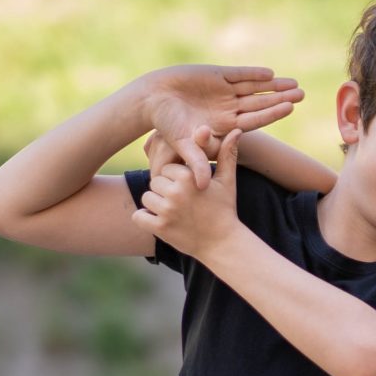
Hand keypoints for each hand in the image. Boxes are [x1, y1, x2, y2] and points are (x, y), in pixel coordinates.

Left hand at [132, 130, 241, 257]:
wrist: (224, 244)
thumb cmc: (225, 209)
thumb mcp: (227, 181)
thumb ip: (227, 154)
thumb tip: (236, 131)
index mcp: (189, 176)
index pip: (167, 169)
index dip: (176, 179)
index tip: (189, 190)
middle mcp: (176, 192)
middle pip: (155, 182)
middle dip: (165, 192)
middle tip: (183, 204)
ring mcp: (167, 210)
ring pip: (146, 198)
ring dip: (156, 205)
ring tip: (175, 213)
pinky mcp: (160, 228)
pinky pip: (138, 217)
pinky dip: (145, 220)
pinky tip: (160, 222)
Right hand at [136, 65, 302, 186]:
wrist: (150, 100)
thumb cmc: (165, 124)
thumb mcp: (183, 144)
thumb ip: (196, 162)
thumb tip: (203, 187)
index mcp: (225, 124)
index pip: (254, 119)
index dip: (272, 113)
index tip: (290, 109)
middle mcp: (228, 107)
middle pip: (259, 103)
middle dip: (280, 98)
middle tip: (302, 95)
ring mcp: (223, 91)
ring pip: (253, 87)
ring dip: (273, 85)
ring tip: (294, 83)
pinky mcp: (215, 75)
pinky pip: (238, 74)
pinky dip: (252, 73)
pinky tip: (270, 73)